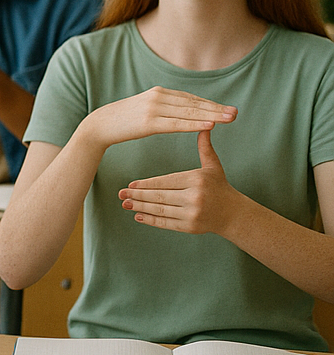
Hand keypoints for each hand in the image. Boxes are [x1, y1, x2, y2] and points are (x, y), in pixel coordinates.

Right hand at [74, 86, 235, 151]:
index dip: (209, 104)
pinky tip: (208, 125)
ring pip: (188, 112)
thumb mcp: (144, 110)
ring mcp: (153, 109)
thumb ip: (161, 108)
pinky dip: (194, 124)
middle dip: (216, 108)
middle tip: (236, 113)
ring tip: (229, 119)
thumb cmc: (122, 121)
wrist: (100, 125)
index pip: (190, 98)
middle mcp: (158, 97)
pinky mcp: (149, 122)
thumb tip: (177, 112)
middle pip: (193, 103)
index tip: (226, 109)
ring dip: (211, 115)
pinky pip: (177, 124)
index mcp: (158, 93)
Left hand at [119, 129, 244, 235]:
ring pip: (160, 210)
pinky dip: (151, 220)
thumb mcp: (213, 166)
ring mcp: (192, 214)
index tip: (131, 184)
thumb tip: (204, 127)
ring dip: (140, 207)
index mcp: (197, 180)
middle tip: (120, 193)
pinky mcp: (190, 228)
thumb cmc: (219, 187)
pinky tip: (138, 217)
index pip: (166, 181)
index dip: (147, 183)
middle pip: (160, 196)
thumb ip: (205, 148)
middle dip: (138, 195)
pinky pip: (166, 223)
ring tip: (125, 204)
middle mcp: (194, 198)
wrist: (234, 214)